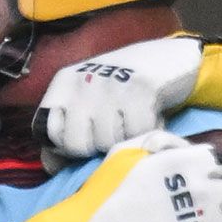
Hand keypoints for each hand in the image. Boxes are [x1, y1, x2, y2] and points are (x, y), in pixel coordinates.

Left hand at [33, 37, 204, 167]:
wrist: (170, 56)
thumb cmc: (123, 86)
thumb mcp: (88, 98)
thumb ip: (68, 126)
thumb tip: (52, 165)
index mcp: (65, 82)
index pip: (50, 131)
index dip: (67, 146)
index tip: (87, 141)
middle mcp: (84, 80)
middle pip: (77, 144)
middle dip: (96, 147)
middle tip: (113, 133)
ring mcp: (112, 84)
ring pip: (107, 141)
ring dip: (124, 140)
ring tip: (133, 121)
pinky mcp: (141, 89)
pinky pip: (135, 134)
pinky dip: (146, 132)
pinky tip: (150, 118)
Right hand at [70, 132, 221, 221]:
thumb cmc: (103, 195)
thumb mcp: (123, 153)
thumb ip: (159, 141)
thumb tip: (184, 147)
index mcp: (186, 163)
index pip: (216, 163)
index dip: (201, 172)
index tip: (185, 183)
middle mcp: (202, 191)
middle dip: (206, 199)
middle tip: (180, 208)